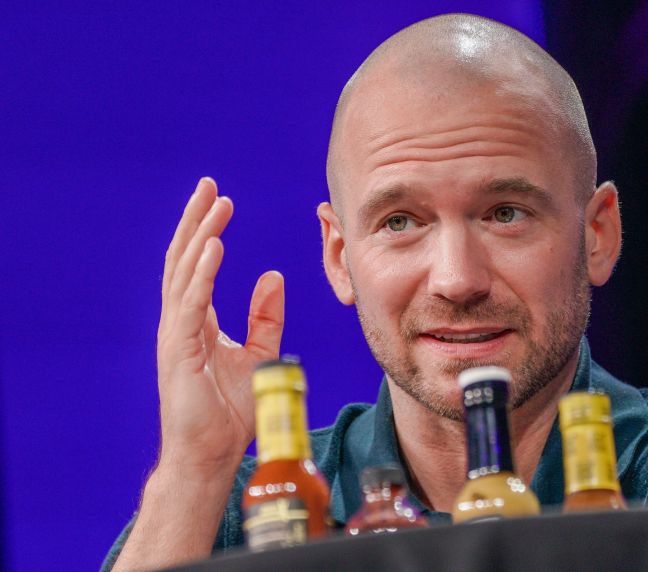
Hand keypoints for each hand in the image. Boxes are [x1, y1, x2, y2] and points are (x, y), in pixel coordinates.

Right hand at [155, 177, 283, 477]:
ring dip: (200, 236)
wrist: (214, 452)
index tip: (220, 198)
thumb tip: (273, 276)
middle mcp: (181, 321)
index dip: (206, 230)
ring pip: (184, 273)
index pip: (197, 264)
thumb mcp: (259, 353)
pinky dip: (202, 273)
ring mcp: (176, 334)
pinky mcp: (179, 350)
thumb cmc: (232, 409)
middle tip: (210, 185)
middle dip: (197, 220)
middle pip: (186, 259)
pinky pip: (190, 304)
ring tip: (214, 204)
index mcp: (196, 320)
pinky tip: (214, 246)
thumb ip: (265, 316)